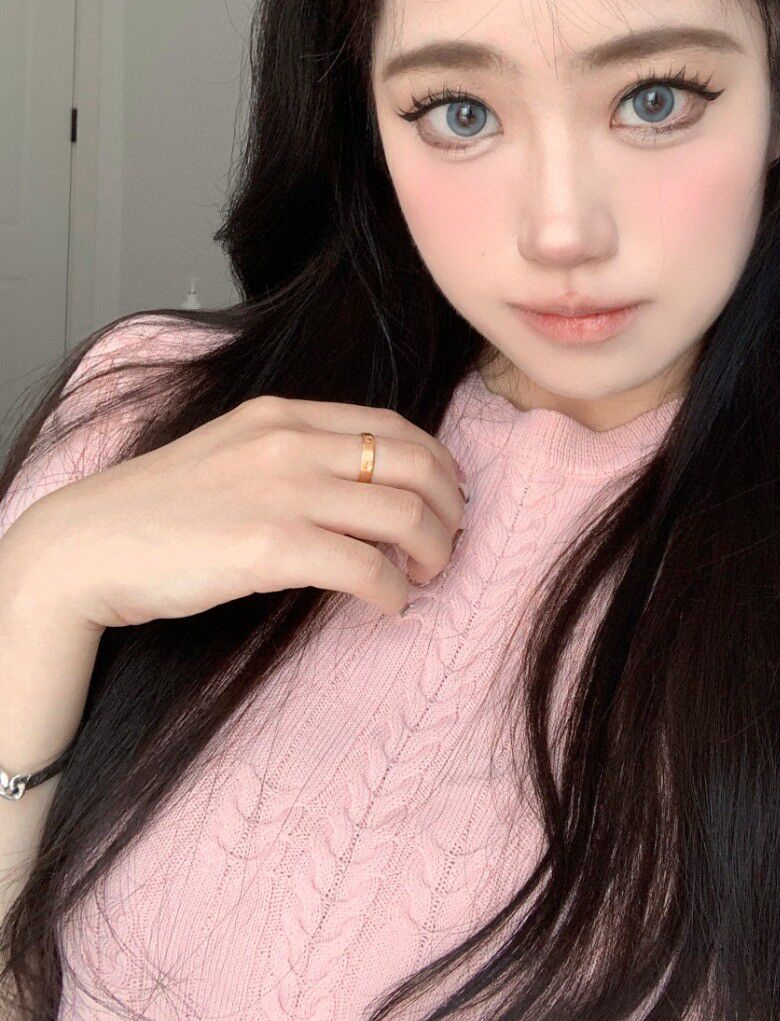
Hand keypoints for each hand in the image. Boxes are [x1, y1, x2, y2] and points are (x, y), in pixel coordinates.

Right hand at [8, 394, 466, 628]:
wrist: (89, 544)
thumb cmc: (160, 508)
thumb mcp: (233, 452)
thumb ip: (294, 456)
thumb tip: (361, 491)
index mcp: (283, 415)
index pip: (392, 425)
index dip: (436, 462)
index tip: (445, 496)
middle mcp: (291, 442)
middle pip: (414, 462)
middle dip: (449, 505)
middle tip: (448, 541)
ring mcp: (282, 492)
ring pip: (402, 513)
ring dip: (432, 550)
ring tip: (425, 576)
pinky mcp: (270, 547)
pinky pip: (366, 568)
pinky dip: (393, 591)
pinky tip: (389, 605)